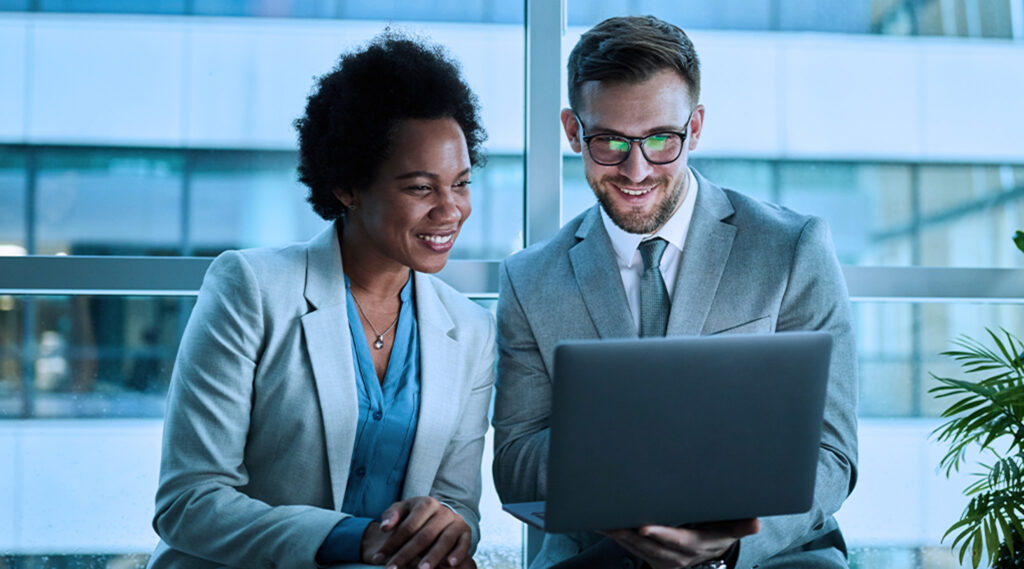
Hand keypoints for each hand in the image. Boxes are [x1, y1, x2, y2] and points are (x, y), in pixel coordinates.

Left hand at [362, 496, 472, 568]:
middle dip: (407, 554)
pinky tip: (449, 565)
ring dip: (433, 557)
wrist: (441, 514)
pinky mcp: (466, 533)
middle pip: (424, 536)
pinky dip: (458, 554)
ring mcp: (456, 522)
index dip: (392, 543)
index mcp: (426, 503)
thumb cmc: (416, 515)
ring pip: (444, 541)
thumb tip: (384, 527)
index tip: (378, 558)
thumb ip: (391, 516)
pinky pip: (464, 545)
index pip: (408, 526)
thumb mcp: (403, 510)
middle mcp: (443, 512)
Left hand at [603, 518, 759, 568]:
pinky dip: (617, 537)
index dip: (660, 535)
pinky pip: (631, 548)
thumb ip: (740, 526)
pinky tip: (601, 524)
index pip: (675, 541)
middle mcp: (675, 556)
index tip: (644, 528)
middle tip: (611, 521)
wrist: (707, 554)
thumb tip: (757, 523)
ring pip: (636, 548)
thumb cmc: (717, 533)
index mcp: (693, 546)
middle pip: (649, 546)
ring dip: (618, 536)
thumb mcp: (730, 530)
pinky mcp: (650, 556)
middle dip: (629, 535)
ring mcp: (661, 559)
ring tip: (601, 521)